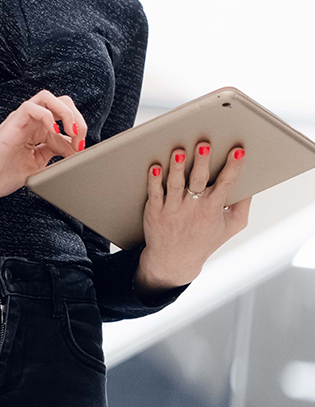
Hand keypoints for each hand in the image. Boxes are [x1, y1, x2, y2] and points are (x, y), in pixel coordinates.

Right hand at [0, 89, 86, 199]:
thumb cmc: (1, 174)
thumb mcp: (37, 164)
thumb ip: (53, 153)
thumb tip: (75, 148)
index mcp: (38, 131)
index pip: (65, 119)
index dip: (78, 134)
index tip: (81, 152)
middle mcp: (31, 121)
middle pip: (62, 102)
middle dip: (77, 118)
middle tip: (79, 139)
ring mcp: (22, 120)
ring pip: (48, 97)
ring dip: (65, 112)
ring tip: (71, 131)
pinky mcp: (12, 122)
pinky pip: (33, 107)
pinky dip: (48, 116)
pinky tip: (53, 133)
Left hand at [134, 141, 251, 293]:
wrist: (175, 261)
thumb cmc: (205, 238)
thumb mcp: (231, 226)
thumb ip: (243, 205)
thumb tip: (252, 182)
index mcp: (213, 208)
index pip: (226, 184)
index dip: (233, 167)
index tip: (238, 151)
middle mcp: (193, 208)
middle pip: (198, 181)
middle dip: (202, 162)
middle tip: (204, 145)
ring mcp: (173, 209)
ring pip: (175, 185)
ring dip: (176, 168)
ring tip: (178, 152)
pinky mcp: (155, 211)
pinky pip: (154, 193)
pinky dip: (154, 180)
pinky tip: (154, 167)